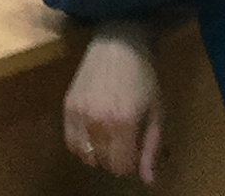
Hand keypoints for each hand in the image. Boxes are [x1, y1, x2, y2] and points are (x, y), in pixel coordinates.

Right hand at [64, 20, 165, 183]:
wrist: (119, 42)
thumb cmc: (144, 77)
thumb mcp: (156, 113)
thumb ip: (151, 149)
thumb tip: (148, 181)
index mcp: (123, 123)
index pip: (120, 166)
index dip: (130, 163)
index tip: (136, 149)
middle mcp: (97, 121)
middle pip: (103, 162)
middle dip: (116, 158)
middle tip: (125, 141)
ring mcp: (79, 113)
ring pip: (85, 155)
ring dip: (98, 153)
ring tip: (109, 137)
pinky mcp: (67, 105)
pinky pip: (70, 141)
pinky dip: (81, 145)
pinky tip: (93, 134)